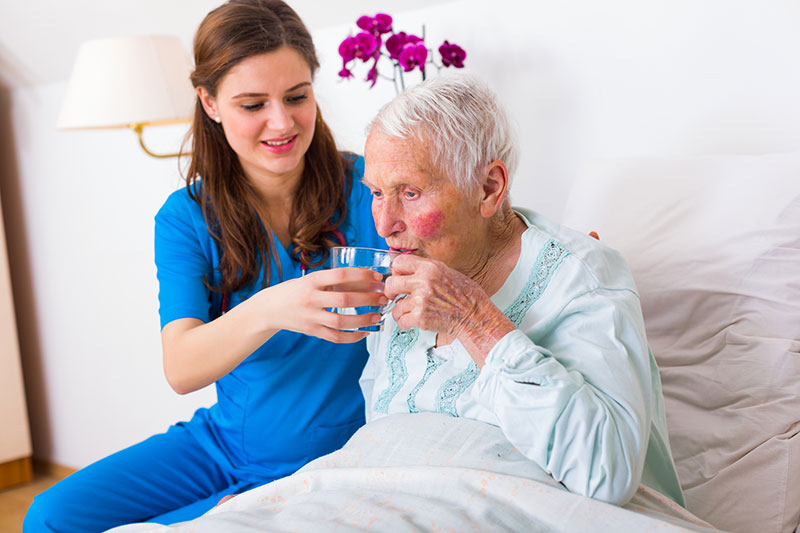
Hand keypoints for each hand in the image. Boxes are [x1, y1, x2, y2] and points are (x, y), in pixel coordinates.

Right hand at [257, 267, 387, 342]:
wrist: (268, 309)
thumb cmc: (294, 291)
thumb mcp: (309, 279)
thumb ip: (332, 281)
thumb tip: (365, 281)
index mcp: (311, 280)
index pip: (340, 275)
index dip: (361, 275)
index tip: (377, 277)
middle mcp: (311, 298)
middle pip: (344, 300)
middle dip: (368, 299)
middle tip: (383, 298)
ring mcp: (311, 317)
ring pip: (341, 322)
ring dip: (363, 320)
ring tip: (377, 317)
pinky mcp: (311, 331)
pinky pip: (335, 337)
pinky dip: (352, 337)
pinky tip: (364, 333)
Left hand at [384, 254, 488, 337]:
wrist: (475, 316)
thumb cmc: (466, 296)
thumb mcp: (447, 273)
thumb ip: (427, 271)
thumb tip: (408, 272)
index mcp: (430, 268)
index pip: (399, 263)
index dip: (396, 272)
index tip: (398, 278)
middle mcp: (423, 282)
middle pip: (391, 284)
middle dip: (391, 292)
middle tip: (394, 296)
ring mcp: (421, 300)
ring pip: (395, 307)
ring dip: (401, 312)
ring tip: (411, 312)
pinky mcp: (420, 318)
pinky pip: (401, 321)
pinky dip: (405, 324)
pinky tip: (414, 321)